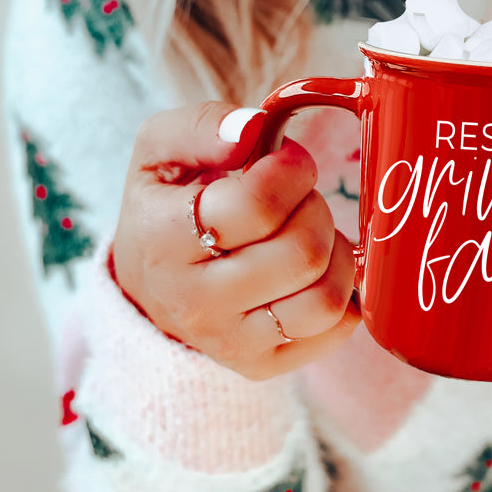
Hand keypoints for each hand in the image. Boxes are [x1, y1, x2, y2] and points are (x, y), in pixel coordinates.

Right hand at [113, 102, 359, 379]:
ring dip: (335, 251)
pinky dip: (344, 290)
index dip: (291, 170)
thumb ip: (202, 125)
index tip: (287, 160)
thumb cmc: (164, 208)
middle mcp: (194, 302)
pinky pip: (337, 327)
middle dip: (313, 207)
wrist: (147, 288)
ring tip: (308, 232)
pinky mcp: (263, 365)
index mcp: (162, 240)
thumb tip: (254, 127)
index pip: (257, 205)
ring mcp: (231, 342)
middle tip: (297, 197)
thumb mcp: (158, 150)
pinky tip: (314, 269)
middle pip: (301, 251)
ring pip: (325, 297)